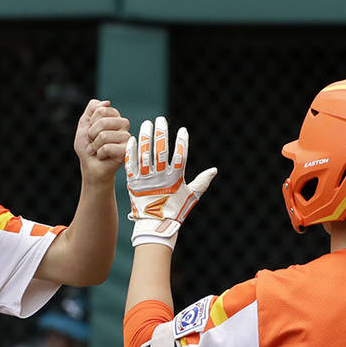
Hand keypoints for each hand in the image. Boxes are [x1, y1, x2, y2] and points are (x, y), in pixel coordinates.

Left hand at [73, 99, 130, 182]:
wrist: (91, 167)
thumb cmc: (88, 147)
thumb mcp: (84, 124)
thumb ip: (92, 109)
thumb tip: (107, 102)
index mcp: (114, 116)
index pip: (101, 110)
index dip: (91, 122)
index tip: (91, 131)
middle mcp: (123, 125)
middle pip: (103, 121)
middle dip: (92, 134)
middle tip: (93, 142)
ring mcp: (126, 137)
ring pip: (104, 135)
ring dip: (95, 145)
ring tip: (96, 150)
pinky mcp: (127, 151)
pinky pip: (108, 148)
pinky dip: (100, 154)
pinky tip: (103, 156)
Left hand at [125, 116, 216, 248]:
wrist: (154, 227)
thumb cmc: (175, 211)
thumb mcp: (191, 197)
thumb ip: (202, 182)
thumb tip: (214, 170)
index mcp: (175, 179)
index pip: (180, 156)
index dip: (182, 142)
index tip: (182, 130)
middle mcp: (160, 177)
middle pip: (161, 150)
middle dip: (161, 132)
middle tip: (160, 119)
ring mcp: (145, 180)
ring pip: (145, 154)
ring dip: (146, 136)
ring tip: (147, 123)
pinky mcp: (132, 183)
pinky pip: (130, 164)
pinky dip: (131, 150)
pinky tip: (133, 139)